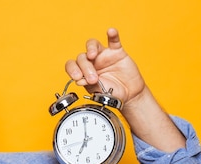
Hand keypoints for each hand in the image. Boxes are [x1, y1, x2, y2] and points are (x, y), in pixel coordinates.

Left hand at [66, 29, 185, 151]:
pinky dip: (112, 35)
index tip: (77, 77)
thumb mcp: (98, 92)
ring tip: (92, 55)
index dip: (72, 69)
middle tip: (93, 79)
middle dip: (85, 68)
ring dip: (90, 48)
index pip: (72, 65)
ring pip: (92, 44)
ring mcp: (103, 55)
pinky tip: (110, 32)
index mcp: (83, 72)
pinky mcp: (117, 52)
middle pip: (82, 57)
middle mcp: (91, 61)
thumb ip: (89, 85)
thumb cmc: (111, 93)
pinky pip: (114, 40)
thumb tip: (78, 80)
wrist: (129, 94)